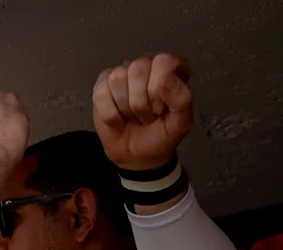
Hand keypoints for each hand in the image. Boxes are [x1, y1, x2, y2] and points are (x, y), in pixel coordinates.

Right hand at [93, 54, 193, 170]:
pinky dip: (110, 114)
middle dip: (141, 101)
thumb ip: (182, 99)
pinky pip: (100, 93)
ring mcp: (122, 75)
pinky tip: (119, 118)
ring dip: (125, 107)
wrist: (138, 154)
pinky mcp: (102, 87)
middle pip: (137, 68)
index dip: (159, 89)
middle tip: (147, 115)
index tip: (162, 107)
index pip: (162, 61)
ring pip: (117, 78)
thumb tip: (167, 78)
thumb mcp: (181, 122)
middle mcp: (146, 65)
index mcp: (170, 68)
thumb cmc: (161, 135)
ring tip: (134, 116)